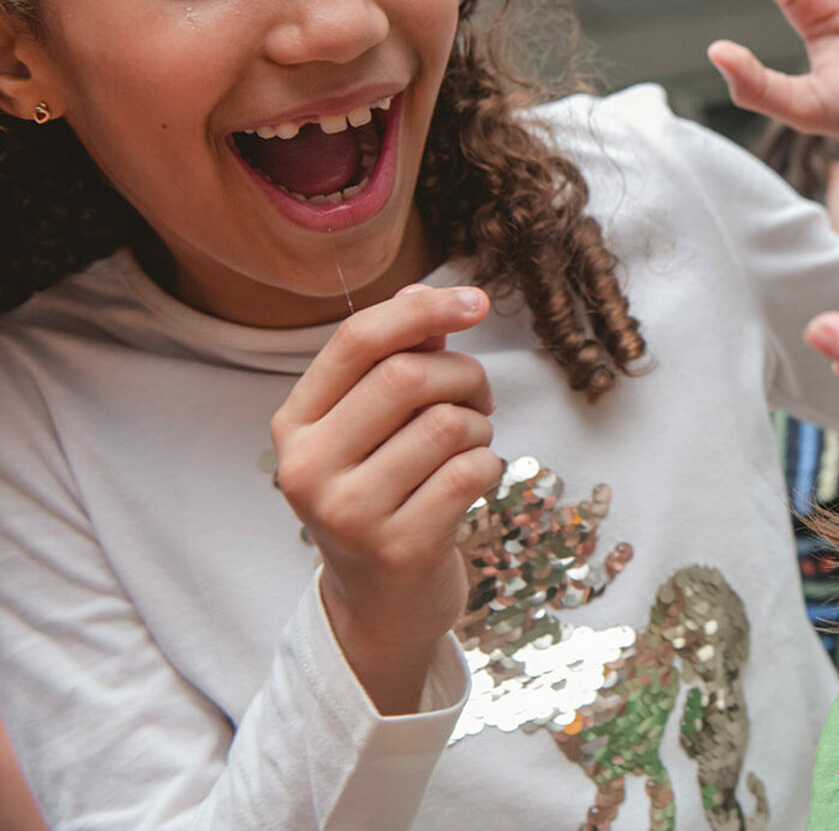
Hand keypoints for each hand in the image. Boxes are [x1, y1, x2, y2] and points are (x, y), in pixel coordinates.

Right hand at [269, 283, 500, 713]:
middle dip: (464, 375)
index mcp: (295, 425)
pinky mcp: (399, 548)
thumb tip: (423, 290)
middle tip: (477, 398)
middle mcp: (308, 467)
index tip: (476, 301)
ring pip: (448, 423)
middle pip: (408, 376)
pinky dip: (488, 464)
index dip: (422, 310)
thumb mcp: (372, 427)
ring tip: (469, 445)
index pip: (356, 341)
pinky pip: (472, 470)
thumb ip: (396, 358)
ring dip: (479, 425)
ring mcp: (349, 513)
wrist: (381, 603)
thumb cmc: (385, 492)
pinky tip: (472, 481)